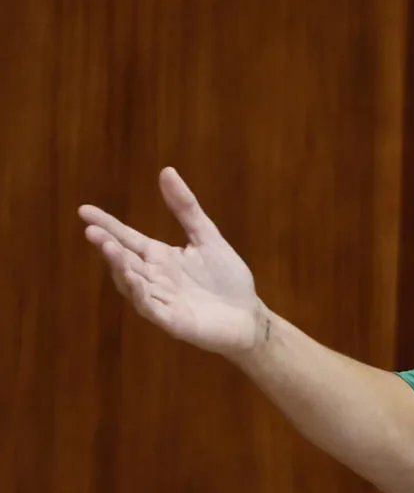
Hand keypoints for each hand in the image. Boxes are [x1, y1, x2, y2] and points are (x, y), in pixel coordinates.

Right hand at [78, 168, 265, 356]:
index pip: (127, 238)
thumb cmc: (227, 279)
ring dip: (119, 266)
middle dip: (108, 246)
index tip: (84, 210)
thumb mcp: (207, 237)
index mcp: (160, 257)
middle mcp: (154, 278)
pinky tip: (131, 279)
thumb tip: (166, 171)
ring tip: (107, 247)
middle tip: (92, 230)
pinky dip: (139, 294)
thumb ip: (186, 208)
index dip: (108, 225)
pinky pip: (150, 307)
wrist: (249, 316)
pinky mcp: (171, 321)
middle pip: (124, 260)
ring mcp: (160, 300)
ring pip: (132, 283)